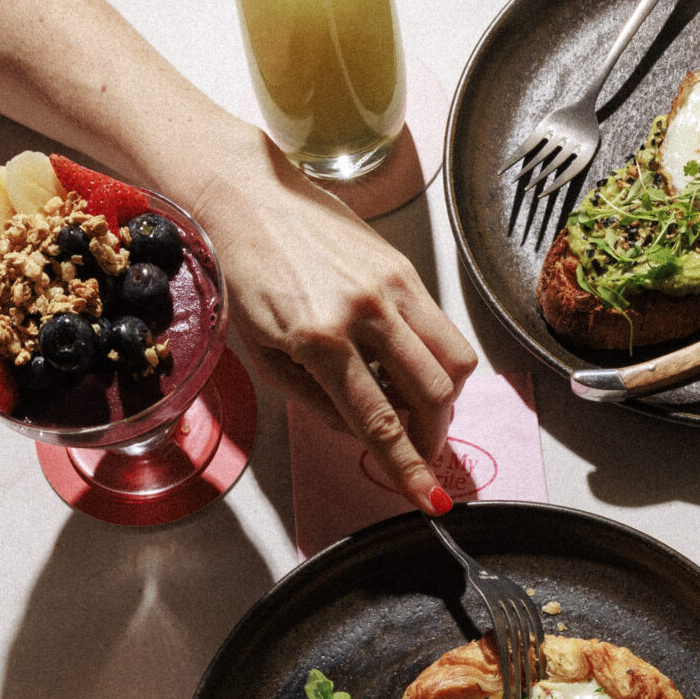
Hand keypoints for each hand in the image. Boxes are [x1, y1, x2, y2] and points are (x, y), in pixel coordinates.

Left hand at [183, 125, 476, 513]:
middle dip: (434, 435)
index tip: (432, 500)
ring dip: (445, 397)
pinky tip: (404, 359)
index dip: (410, 469)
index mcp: (320, 342)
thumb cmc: (245, 278)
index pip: (381, 423)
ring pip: (454, 361)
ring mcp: (391, 286)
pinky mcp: (403, 267)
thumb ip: (318, 401)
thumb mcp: (266, 356)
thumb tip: (363, 431)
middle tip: (420, 447)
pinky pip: (442, 326)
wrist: (248, 198)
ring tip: (415, 402)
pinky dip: (436, 357)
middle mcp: (364, 312)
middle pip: (434, 395)